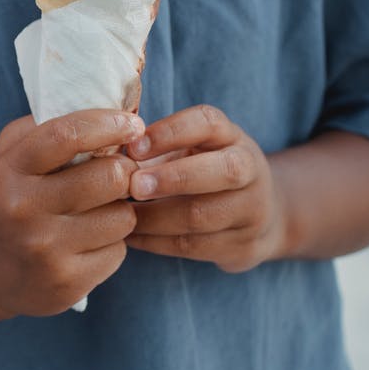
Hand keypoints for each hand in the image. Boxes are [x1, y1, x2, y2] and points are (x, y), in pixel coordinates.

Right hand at [0, 110, 144, 317]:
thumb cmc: (5, 199)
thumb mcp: (9, 155)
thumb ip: (47, 127)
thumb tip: (108, 111)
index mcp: (10, 171)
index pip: (67, 136)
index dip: (108, 124)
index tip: (131, 124)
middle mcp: (24, 210)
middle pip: (110, 177)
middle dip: (125, 170)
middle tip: (119, 172)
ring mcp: (46, 250)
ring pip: (122, 217)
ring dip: (120, 210)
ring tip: (98, 212)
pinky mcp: (66, 283)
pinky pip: (118, 252)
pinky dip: (111, 244)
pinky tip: (88, 242)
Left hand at [124, 105, 289, 272]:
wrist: (262, 217)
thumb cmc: (204, 172)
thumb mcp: (190, 151)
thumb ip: (154, 149)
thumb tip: (106, 155)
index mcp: (231, 137)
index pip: (208, 123)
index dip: (170, 132)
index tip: (133, 146)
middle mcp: (250, 170)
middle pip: (223, 171)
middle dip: (174, 178)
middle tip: (133, 186)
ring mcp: (252, 211)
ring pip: (203, 216)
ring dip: (155, 217)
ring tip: (121, 216)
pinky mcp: (242, 247)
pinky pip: (193, 247)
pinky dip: (155, 242)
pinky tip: (130, 236)